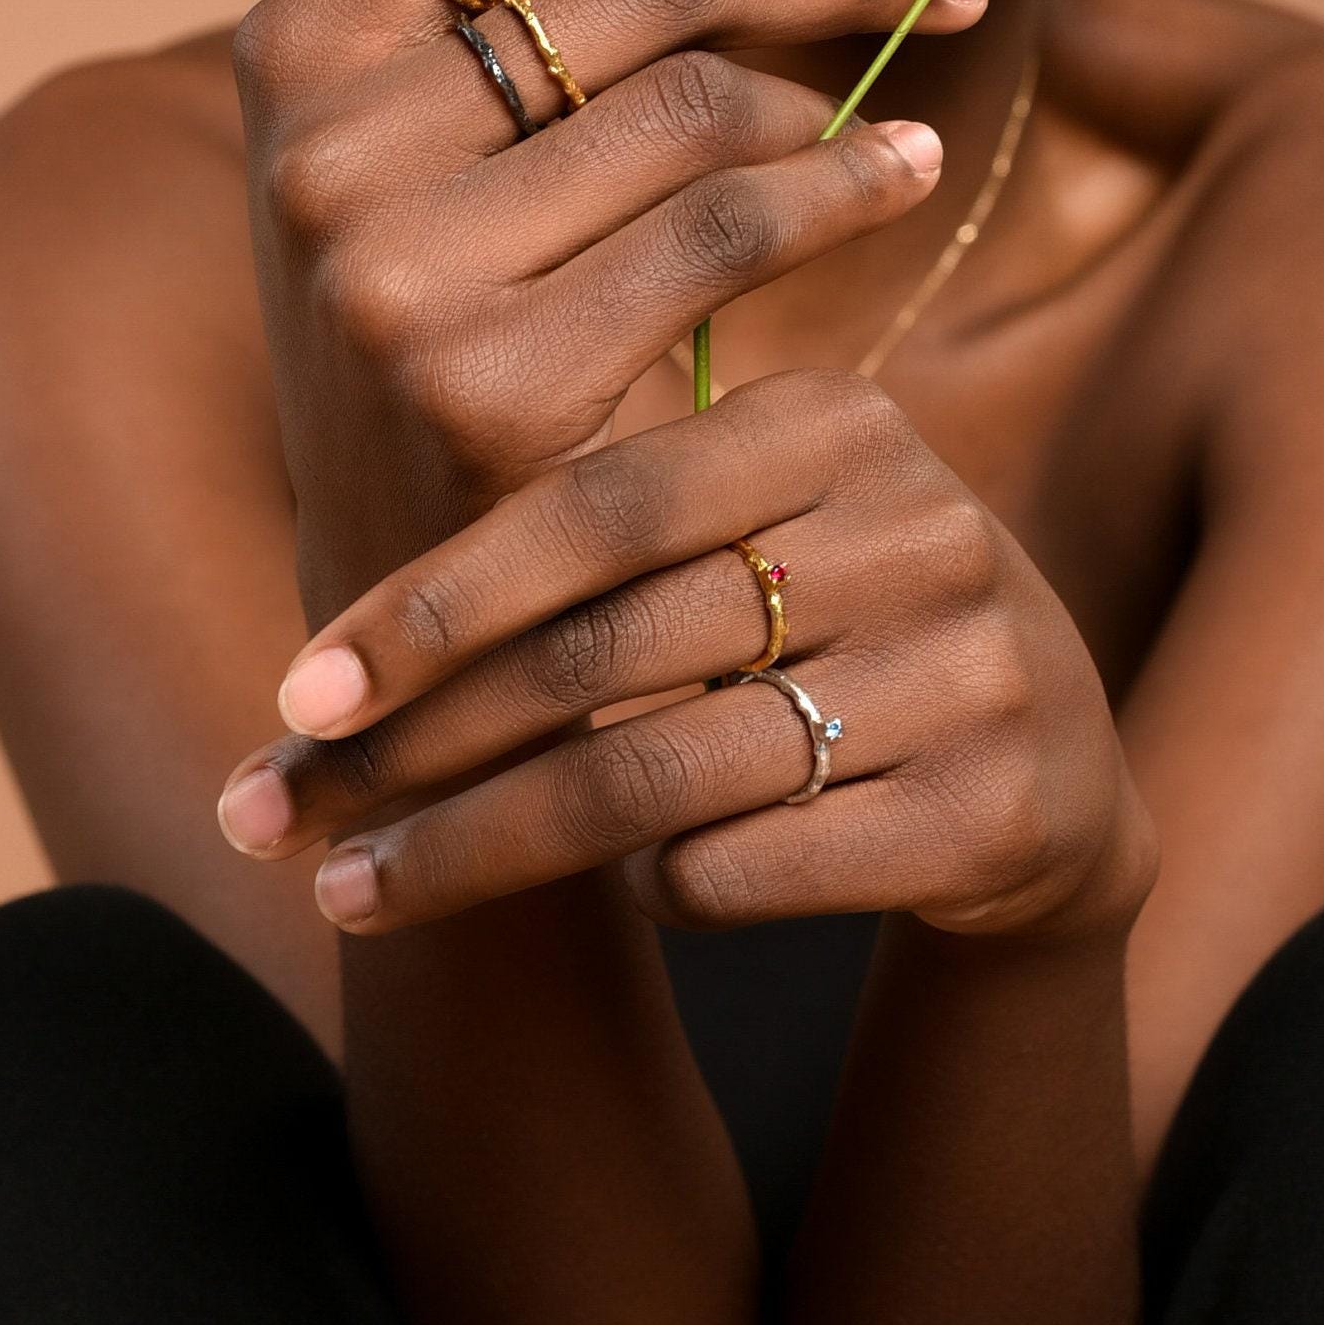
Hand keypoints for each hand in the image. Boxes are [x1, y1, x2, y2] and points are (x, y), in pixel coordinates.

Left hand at [214, 370, 1161, 948]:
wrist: (1049, 781)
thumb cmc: (827, 639)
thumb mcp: (748, 536)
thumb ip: (587, 536)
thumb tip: (325, 633)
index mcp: (839, 423)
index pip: (597, 504)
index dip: (437, 601)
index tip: (300, 694)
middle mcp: (918, 528)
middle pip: (609, 653)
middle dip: (421, 747)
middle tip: (275, 817)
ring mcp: (971, 672)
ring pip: (661, 779)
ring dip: (481, 849)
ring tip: (357, 894)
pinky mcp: (997, 811)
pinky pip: (750, 866)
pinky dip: (661, 891)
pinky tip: (619, 902)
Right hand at [229, 0, 979, 624]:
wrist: (410, 626)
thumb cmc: (458, 351)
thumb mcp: (468, 154)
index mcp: (304, 38)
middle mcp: (323, 138)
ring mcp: (395, 263)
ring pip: (702, 91)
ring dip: (849, 71)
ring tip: (919, 87)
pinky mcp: (491, 380)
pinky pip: (734, 220)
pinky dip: (849, 180)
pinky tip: (906, 168)